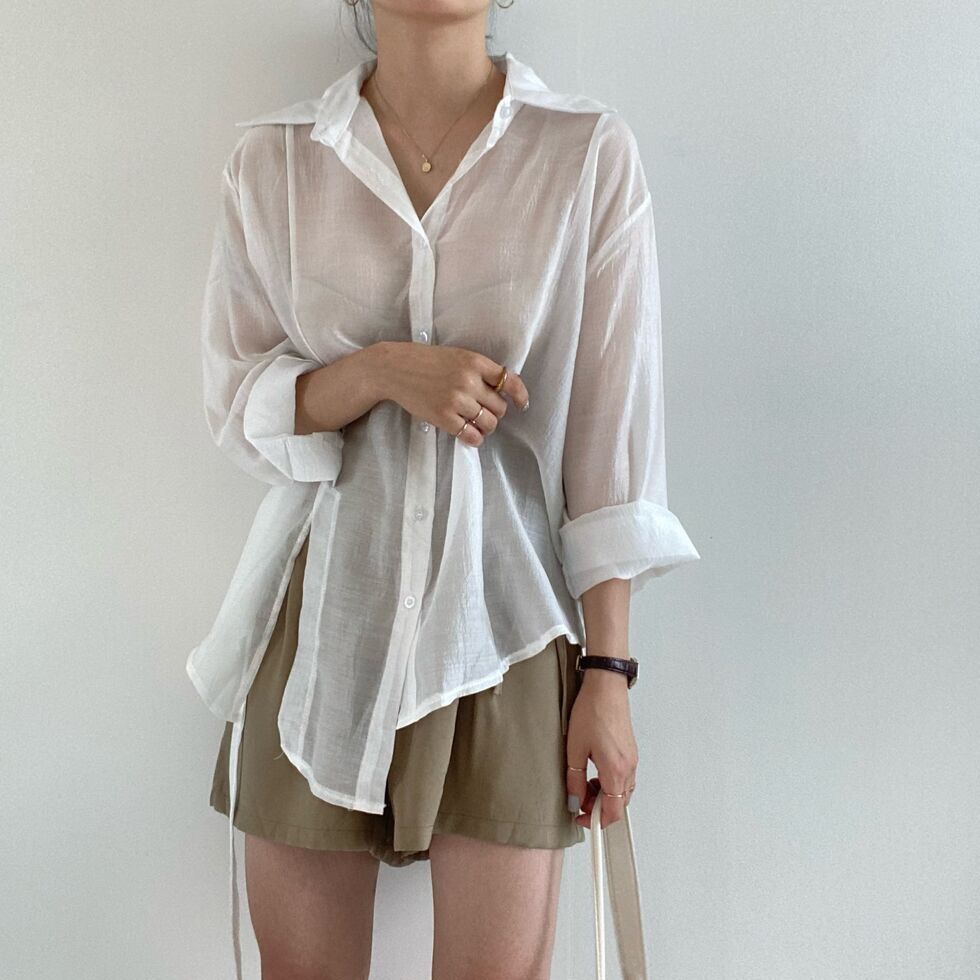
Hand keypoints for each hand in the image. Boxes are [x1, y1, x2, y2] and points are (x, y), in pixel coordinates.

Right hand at [372, 341, 529, 445]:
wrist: (396, 368)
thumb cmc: (428, 362)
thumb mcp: (458, 356)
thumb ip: (480, 371)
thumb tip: (504, 392)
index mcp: (475, 362)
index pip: (509, 381)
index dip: (519, 395)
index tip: (521, 404)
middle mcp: (468, 381)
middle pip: (499, 407)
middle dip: (496, 413)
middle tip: (486, 412)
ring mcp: (456, 400)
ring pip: (488, 423)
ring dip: (487, 427)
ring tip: (479, 425)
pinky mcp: (443, 417)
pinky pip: (470, 435)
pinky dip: (475, 439)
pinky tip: (472, 436)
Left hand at [566, 669, 637, 829]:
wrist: (606, 686)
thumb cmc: (592, 710)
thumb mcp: (574, 748)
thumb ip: (575, 779)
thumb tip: (575, 799)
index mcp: (615, 770)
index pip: (612, 812)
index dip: (596, 821)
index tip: (582, 820)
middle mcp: (628, 767)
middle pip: (619, 804)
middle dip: (599, 808)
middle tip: (579, 801)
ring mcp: (632, 758)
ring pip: (622, 790)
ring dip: (604, 794)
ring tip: (584, 783)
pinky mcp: (630, 750)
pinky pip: (624, 776)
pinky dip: (610, 781)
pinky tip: (594, 770)